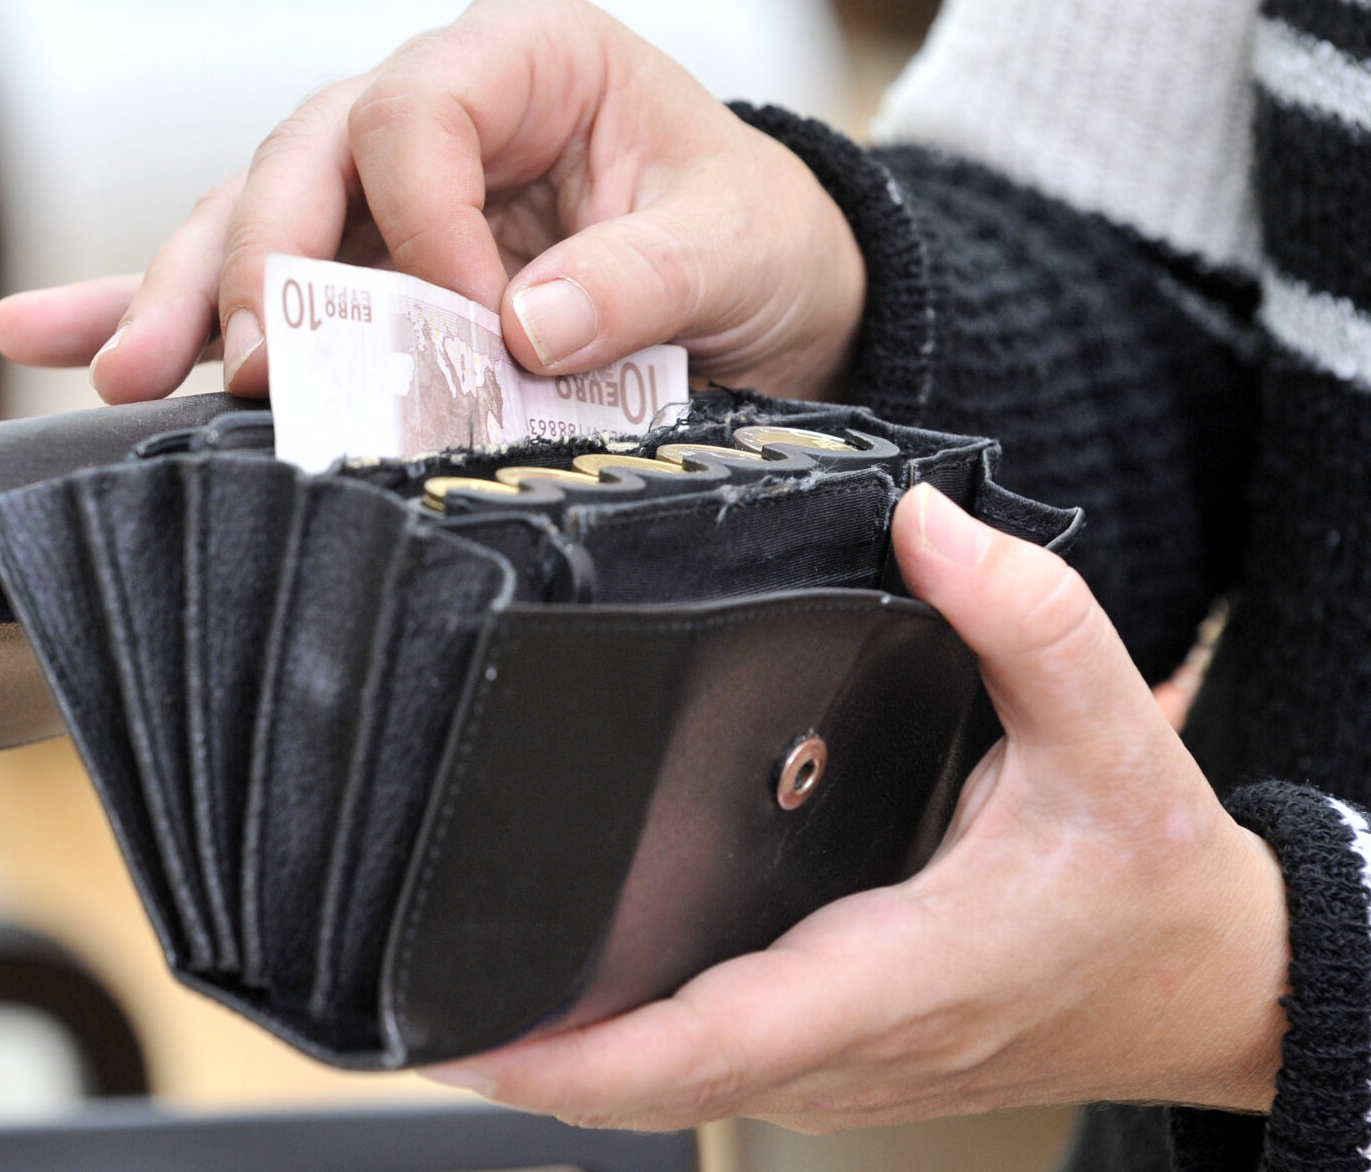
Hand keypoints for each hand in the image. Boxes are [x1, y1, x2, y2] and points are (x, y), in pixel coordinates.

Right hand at [0, 0, 864, 404]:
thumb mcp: (734, 245)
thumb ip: (640, 279)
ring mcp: (381, 185)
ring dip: (184, 300)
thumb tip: (524, 325)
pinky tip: (59, 336)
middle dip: (262, 263)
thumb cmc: (748, 234)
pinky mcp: (360, 261)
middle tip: (248, 360)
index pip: (417, 113)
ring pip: (253, 219)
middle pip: (303, 158)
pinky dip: (159, 309)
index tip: (469, 326)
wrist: (761, 288)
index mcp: (525, 57)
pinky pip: (247, 278)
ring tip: (123, 372)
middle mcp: (433, 105)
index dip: (419, 222)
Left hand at [422, 484, 1288, 1132]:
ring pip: (673, 1092)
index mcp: (903, 968)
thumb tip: (925, 526)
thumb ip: (1027, 619)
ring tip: (461, 995)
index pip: (719, 1035)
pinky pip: (710, 1073)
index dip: (587, 1054)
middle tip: (411, 1003)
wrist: (1207, 983)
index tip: (478, 1039)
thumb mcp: (1117, 734)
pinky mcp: (839, 1063)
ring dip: (565, 1062)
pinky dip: (625, 1055)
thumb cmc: (1152, 881)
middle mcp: (855, 1041)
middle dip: (532, 1060)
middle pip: (658, 1084)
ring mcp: (842, 1069)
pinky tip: (571, 999)